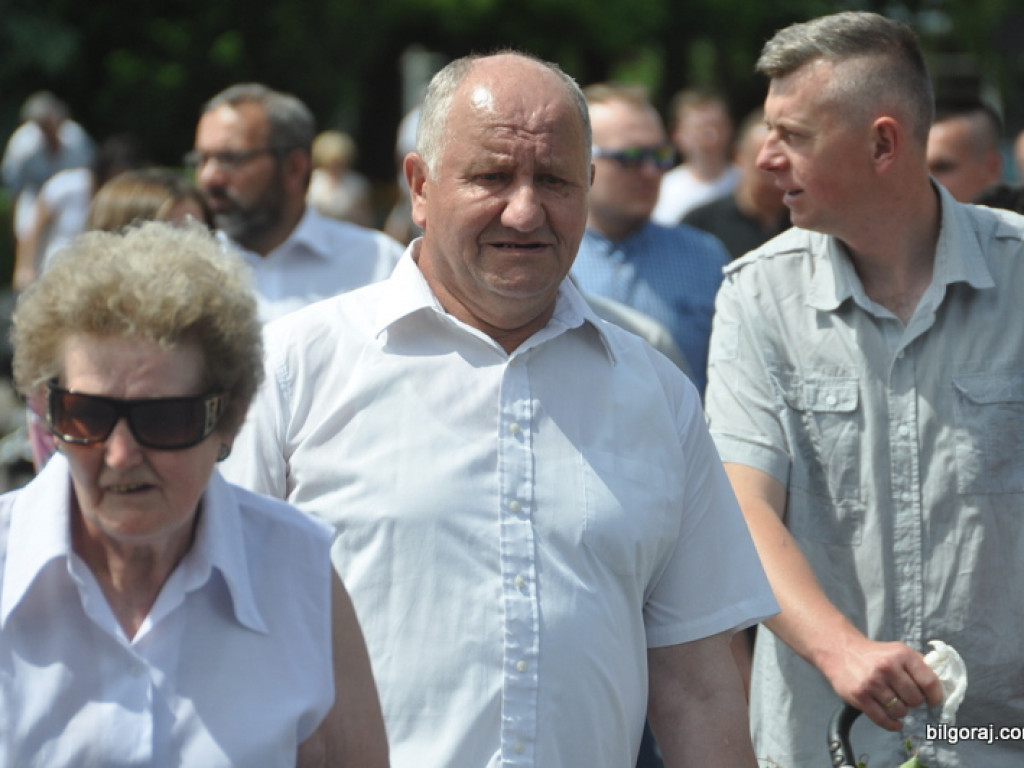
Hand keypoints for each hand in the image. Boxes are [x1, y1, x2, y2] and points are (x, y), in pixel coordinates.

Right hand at [821, 634, 943, 730]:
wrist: (840, 651)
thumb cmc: (875, 654)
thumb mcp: (898, 650)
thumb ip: (919, 664)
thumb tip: (942, 684)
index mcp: (902, 654)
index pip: (929, 682)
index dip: (935, 696)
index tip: (933, 701)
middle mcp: (887, 667)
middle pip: (915, 700)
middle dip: (914, 703)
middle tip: (906, 698)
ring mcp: (872, 682)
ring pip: (900, 711)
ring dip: (901, 711)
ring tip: (894, 703)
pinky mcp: (860, 696)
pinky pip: (883, 719)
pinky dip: (892, 724)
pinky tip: (894, 721)